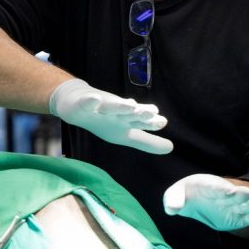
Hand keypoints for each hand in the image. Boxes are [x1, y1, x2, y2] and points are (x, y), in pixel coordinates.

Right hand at [49, 79, 172, 154]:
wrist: (77, 102)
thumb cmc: (105, 119)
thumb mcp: (125, 134)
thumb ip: (147, 141)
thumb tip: (171, 148)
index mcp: (125, 120)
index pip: (140, 122)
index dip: (150, 123)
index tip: (162, 122)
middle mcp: (115, 111)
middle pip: (128, 113)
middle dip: (139, 112)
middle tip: (150, 112)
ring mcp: (100, 106)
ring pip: (111, 106)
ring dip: (120, 105)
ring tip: (131, 105)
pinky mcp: (83, 103)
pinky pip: (86, 103)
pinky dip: (90, 101)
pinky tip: (95, 100)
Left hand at [163, 174, 248, 231]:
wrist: (199, 201)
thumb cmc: (188, 195)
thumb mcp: (176, 194)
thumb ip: (173, 199)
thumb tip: (173, 209)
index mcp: (209, 185)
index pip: (215, 186)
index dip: (221, 188)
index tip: (228, 190)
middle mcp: (225, 194)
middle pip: (234, 193)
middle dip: (240, 193)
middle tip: (247, 193)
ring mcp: (234, 205)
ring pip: (246, 204)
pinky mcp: (240, 217)